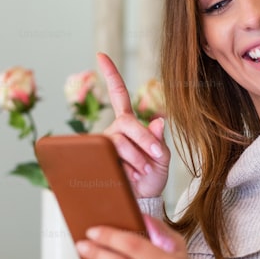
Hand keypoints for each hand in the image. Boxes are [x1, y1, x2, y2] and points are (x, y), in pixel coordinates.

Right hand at [97, 52, 169, 198]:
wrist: (140, 202)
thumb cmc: (151, 179)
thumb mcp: (162, 160)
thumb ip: (160, 141)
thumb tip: (159, 121)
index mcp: (128, 124)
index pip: (118, 95)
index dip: (110, 75)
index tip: (101, 56)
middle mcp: (113, 131)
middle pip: (127, 124)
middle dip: (144, 139)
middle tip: (156, 157)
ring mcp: (104, 146)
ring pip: (119, 143)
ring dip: (137, 159)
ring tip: (142, 173)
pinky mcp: (96, 162)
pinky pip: (108, 158)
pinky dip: (124, 168)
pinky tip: (127, 177)